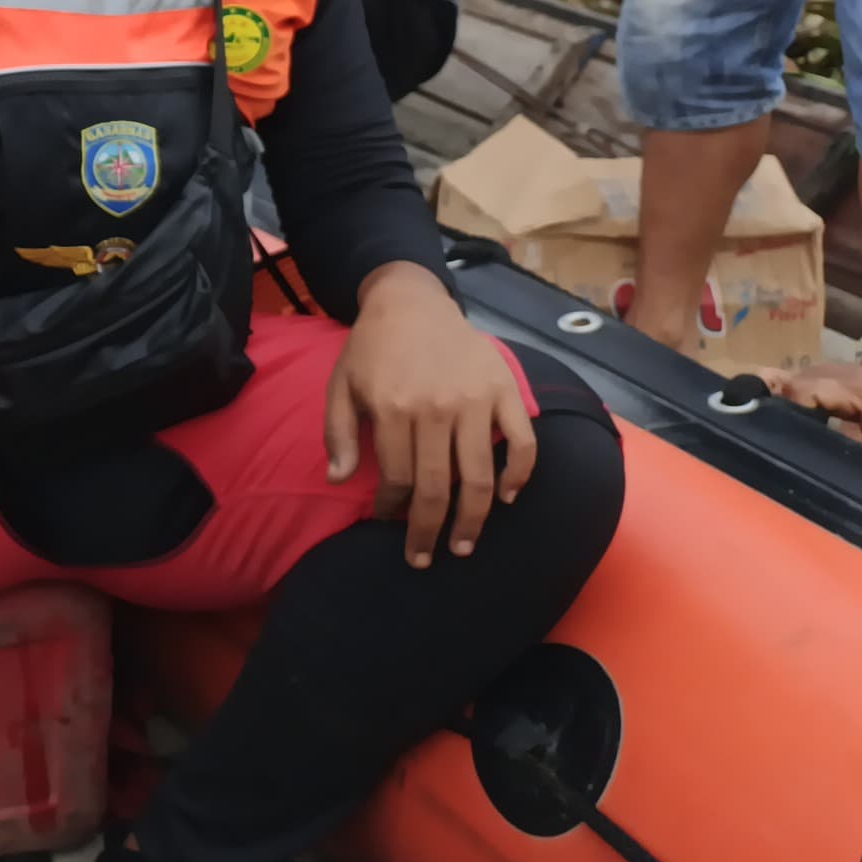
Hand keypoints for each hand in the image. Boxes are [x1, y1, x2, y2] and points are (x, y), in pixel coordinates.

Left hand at [328, 263, 537, 566]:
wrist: (411, 302)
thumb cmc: (372, 348)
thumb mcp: (341, 385)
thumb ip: (338, 433)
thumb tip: (338, 481)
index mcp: (392, 407)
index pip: (396, 478)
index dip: (392, 510)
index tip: (389, 525)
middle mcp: (436, 408)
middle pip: (438, 487)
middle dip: (429, 531)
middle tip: (424, 558)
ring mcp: (474, 400)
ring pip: (480, 477)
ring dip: (473, 520)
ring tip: (463, 546)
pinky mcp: (504, 391)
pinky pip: (522, 444)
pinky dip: (519, 475)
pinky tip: (507, 498)